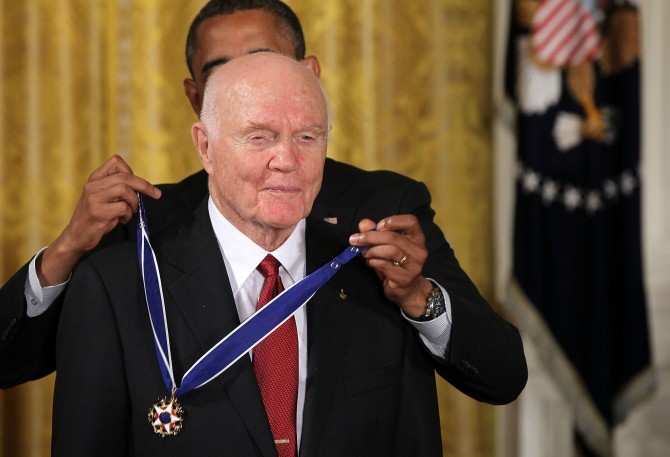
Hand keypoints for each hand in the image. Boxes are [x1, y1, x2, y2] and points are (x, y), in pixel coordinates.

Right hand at [36, 155, 160, 285]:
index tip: (139, 184)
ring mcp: (94, 198)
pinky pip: (123, 208)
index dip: (132, 171)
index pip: (116, 162)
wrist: (77, 236)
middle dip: (145, 186)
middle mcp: (93, 185)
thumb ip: (117, 188)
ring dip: (134, 203)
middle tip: (156, 195)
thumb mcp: (103, 197)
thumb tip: (143, 187)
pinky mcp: (98, 212)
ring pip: (125, 191)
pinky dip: (127, 215)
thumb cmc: (95, 216)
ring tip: (130, 212)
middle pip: (125, 177)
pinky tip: (121, 220)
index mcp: (95, 178)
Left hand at [348, 215, 432, 317]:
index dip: (394, 220)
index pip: (411, 221)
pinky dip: (374, 262)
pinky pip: (386, 266)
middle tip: (356, 239)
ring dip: (373, 251)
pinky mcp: (405, 278)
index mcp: (416, 238)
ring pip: (391, 251)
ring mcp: (414, 265)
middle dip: (371, 237)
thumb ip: (375, 233)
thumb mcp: (386, 247)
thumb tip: (363, 223)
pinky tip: (370, 262)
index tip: (378, 226)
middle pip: (394, 237)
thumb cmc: (396, 264)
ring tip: (365, 253)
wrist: (407, 290)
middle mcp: (419, 250)